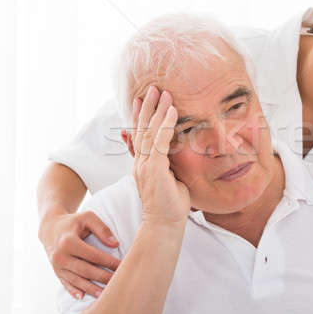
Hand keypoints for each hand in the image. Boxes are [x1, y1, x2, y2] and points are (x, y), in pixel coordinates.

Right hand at [39, 211, 120, 299]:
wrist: (50, 228)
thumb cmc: (73, 222)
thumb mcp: (88, 217)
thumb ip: (102, 229)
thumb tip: (115, 244)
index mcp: (68, 242)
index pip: (93, 255)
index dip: (108, 262)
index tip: (122, 266)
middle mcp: (60, 256)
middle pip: (85, 270)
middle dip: (103, 277)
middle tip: (118, 282)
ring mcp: (57, 266)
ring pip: (76, 280)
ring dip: (91, 288)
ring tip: (104, 295)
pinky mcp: (56, 271)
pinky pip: (65, 283)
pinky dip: (74, 291)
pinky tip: (82, 297)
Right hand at [130, 86, 190, 225]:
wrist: (165, 225)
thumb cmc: (171, 206)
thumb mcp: (169, 180)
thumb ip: (167, 165)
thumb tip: (171, 155)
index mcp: (143, 165)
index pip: (140, 135)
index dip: (140, 116)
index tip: (141, 100)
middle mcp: (141, 162)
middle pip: (141, 128)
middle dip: (146, 107)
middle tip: (152, 88)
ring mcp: (146, 165)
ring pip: (150, 131)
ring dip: (157, 110)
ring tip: (163, 93)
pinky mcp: (154, 168)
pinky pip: (160, 141)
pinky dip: (166, 124)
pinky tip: (172, 111)